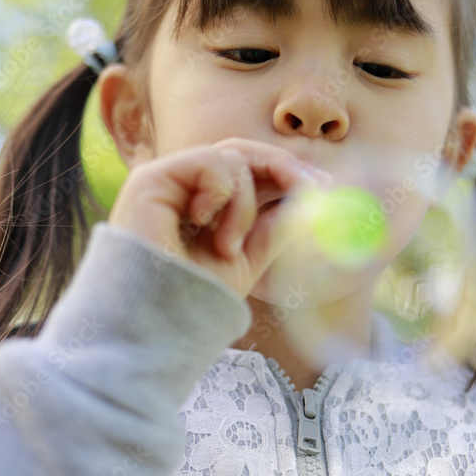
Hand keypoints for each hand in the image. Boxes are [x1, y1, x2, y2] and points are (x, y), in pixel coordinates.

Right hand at [107, 138, 329, 296]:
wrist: (156, 322)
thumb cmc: (194, 299)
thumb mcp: (249, 259)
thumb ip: (274, 226)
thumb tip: (311, 199)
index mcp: (205, 207)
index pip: (250, 172)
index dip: (286, 172)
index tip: (323, 183)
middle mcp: (185, 189)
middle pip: (242, 153)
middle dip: (283, 166)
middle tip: (313, 186)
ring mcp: (168, 181)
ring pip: (232, 159)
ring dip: (245, 204)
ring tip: (228, 247)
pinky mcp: (152, 178)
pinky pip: (210, 161)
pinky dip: (222, 194)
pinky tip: (203, 225)